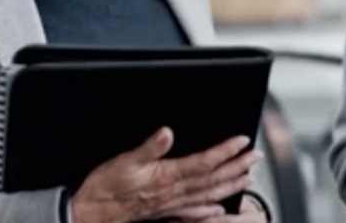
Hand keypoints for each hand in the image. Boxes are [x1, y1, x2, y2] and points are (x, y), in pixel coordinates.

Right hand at [69, 127, 260, 222]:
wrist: (91, 213)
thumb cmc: (105, 188)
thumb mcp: (124, 161)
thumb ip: (149, 148)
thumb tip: (167, 132)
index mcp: (167, 177)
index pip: (204, 162)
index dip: (225, 151)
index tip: (241, 141)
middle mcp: (174, 193)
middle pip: (213, 179)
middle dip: (237, 166)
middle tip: (254, 157)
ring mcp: (172, 205)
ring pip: (209, 195)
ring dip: (230, 186)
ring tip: (248, 178)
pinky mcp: (165, 213)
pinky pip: (194, 213)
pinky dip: (211, 210)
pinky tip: (220, 208)